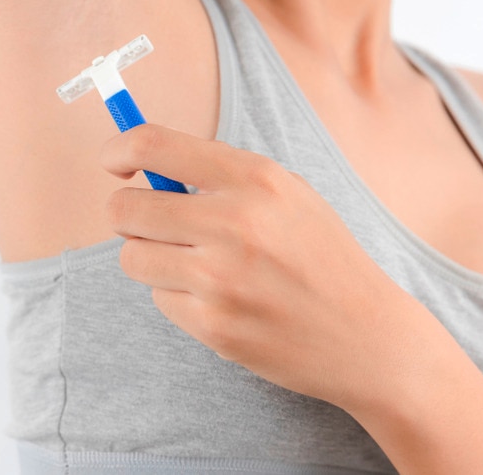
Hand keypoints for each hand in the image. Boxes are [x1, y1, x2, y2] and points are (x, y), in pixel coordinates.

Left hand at [100, 124, 431, 412]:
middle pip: (124, 209)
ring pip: (132, 258)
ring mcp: (221, 279)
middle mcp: (235, 223)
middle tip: (148, 224)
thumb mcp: (286, 194)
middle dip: (125, 215)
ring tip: (194, 265)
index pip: (153, 145)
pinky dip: (177, 298)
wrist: (369, 336)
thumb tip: (141, 165)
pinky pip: (158, 300)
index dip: (118, 150)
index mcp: (255, 178)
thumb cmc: (319, 256)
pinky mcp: (213, 325)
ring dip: (150, 260)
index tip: (113, 164)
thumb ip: (220, 175)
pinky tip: (220, 300)